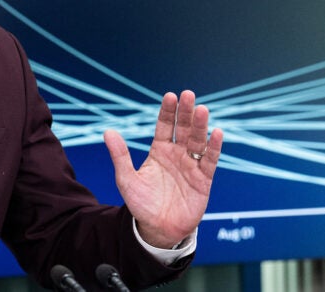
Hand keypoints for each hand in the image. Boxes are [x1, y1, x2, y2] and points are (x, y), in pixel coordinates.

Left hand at [104, 90, 221, 248]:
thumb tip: (107, 131)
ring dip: (200, 126)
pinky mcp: (203, 179)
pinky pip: (210, 161)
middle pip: (183, 129)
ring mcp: (191, 165)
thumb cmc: (141, 203)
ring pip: (197, 141)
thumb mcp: (126, 179)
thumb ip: (120, 156)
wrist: (158, 229)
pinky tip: (216, 133)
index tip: (170, 96)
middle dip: (186, 112)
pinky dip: (214, 147)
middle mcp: (177, 154)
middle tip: (189, 95)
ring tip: (202, 110)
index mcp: (159, 151)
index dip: (167, 111)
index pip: (164, 126)